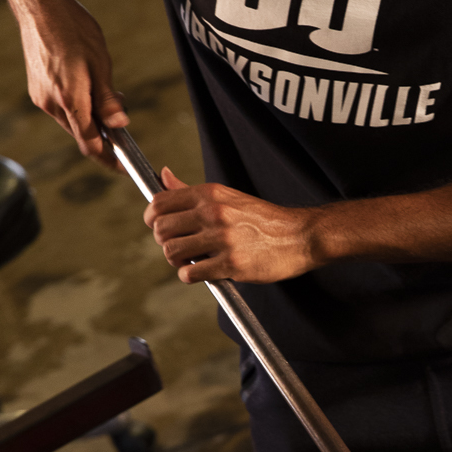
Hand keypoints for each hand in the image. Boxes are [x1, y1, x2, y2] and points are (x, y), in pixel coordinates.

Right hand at [14, 0, 127, 165]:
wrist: (39, 7)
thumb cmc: (72, 28)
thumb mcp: (100, 63)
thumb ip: (107, 99)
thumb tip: (120, 125)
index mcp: (69, 100)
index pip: (90, 144)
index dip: (108, 158)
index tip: (123, 164)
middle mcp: (50, 104)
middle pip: (80, 133)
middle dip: (102, 130)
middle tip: (120, 106)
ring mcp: (40, 97)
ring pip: (71, 120)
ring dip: (89, 115)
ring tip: (103, 87)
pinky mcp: (36, 89)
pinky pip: (61, 107)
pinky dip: (76, 104)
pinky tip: (84, 82)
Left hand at [143, 168, 319, 282]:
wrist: (300, 236)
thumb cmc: (262, 219)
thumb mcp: (227, 196)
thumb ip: (191, 190)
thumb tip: (162, 175)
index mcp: (211, 194)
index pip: (160, 202)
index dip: (152, 218)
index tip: (158, 227)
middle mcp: (214, 213)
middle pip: (161, 229)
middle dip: (165, 242)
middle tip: (179, 247)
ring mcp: (222, 239)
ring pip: (172, 252)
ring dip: (176, 261)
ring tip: (189, 261)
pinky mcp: (231, 264)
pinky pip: (190, 274)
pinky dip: (189, 276)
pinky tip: (201, 272)